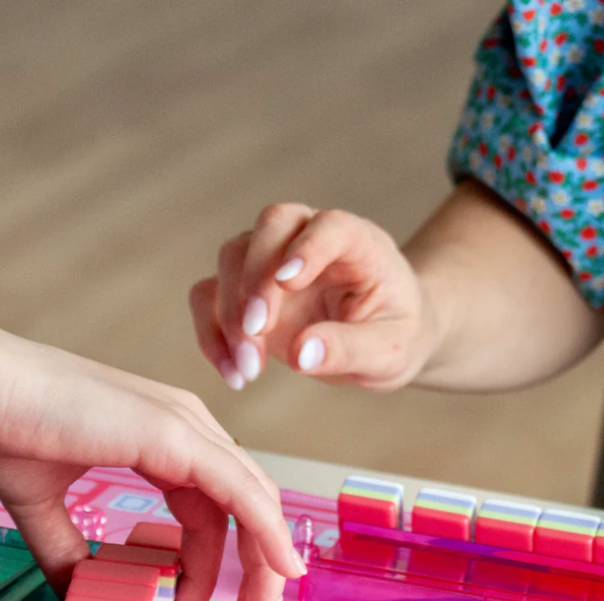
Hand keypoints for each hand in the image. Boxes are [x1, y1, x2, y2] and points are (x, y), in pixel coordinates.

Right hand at [0, 290, 303, 600]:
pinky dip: (266, 532)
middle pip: (244, 506)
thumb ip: (66, 551)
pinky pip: (241, 493)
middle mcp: (183, 425)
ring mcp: (184, 426)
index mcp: (160, 436)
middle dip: (255, 570)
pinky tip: (278, 568)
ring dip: (265, 564)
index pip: (210, 509)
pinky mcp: (176, 436)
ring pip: (252, 502)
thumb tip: (75, 597)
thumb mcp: (41, 505)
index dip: (208, 567)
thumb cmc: (0, 428)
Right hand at [190, 204, 435, 391]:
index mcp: (357, 242)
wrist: (380, 342)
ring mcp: (271, 260)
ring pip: (232, 257)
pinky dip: (211, 333)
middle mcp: (308, 239)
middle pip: (269, 226)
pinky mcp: (244, 290)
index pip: (328, 225)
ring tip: (248, 370)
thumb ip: (352, 349)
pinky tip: (232, 372)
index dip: (306, 247)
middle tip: (257, 332)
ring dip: (229, 313)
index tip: (288, 283)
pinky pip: (209, 296)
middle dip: (256, 278)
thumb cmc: (394, 335)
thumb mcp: (390, 352)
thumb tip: (301, 354)